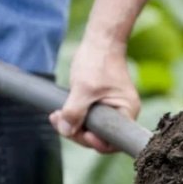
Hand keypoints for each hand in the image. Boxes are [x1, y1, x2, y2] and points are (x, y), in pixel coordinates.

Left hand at [49, 34, 139, 153]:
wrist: (100, 41)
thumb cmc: (98, 61)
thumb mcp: (83, 88)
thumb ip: (74, 111)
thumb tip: (66, 131)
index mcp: (126, 112)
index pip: (112, 141)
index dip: (95, 142)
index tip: (80, 133)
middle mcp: (123, 113)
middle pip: (100, 136)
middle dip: (77, 131)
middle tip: (59, 122)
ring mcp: (112, 108)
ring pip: (92, 127)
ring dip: (73, 124)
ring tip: (56, 116)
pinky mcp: (102, 104)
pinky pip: (89, 118)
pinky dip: (75, 116)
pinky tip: (60, 112)